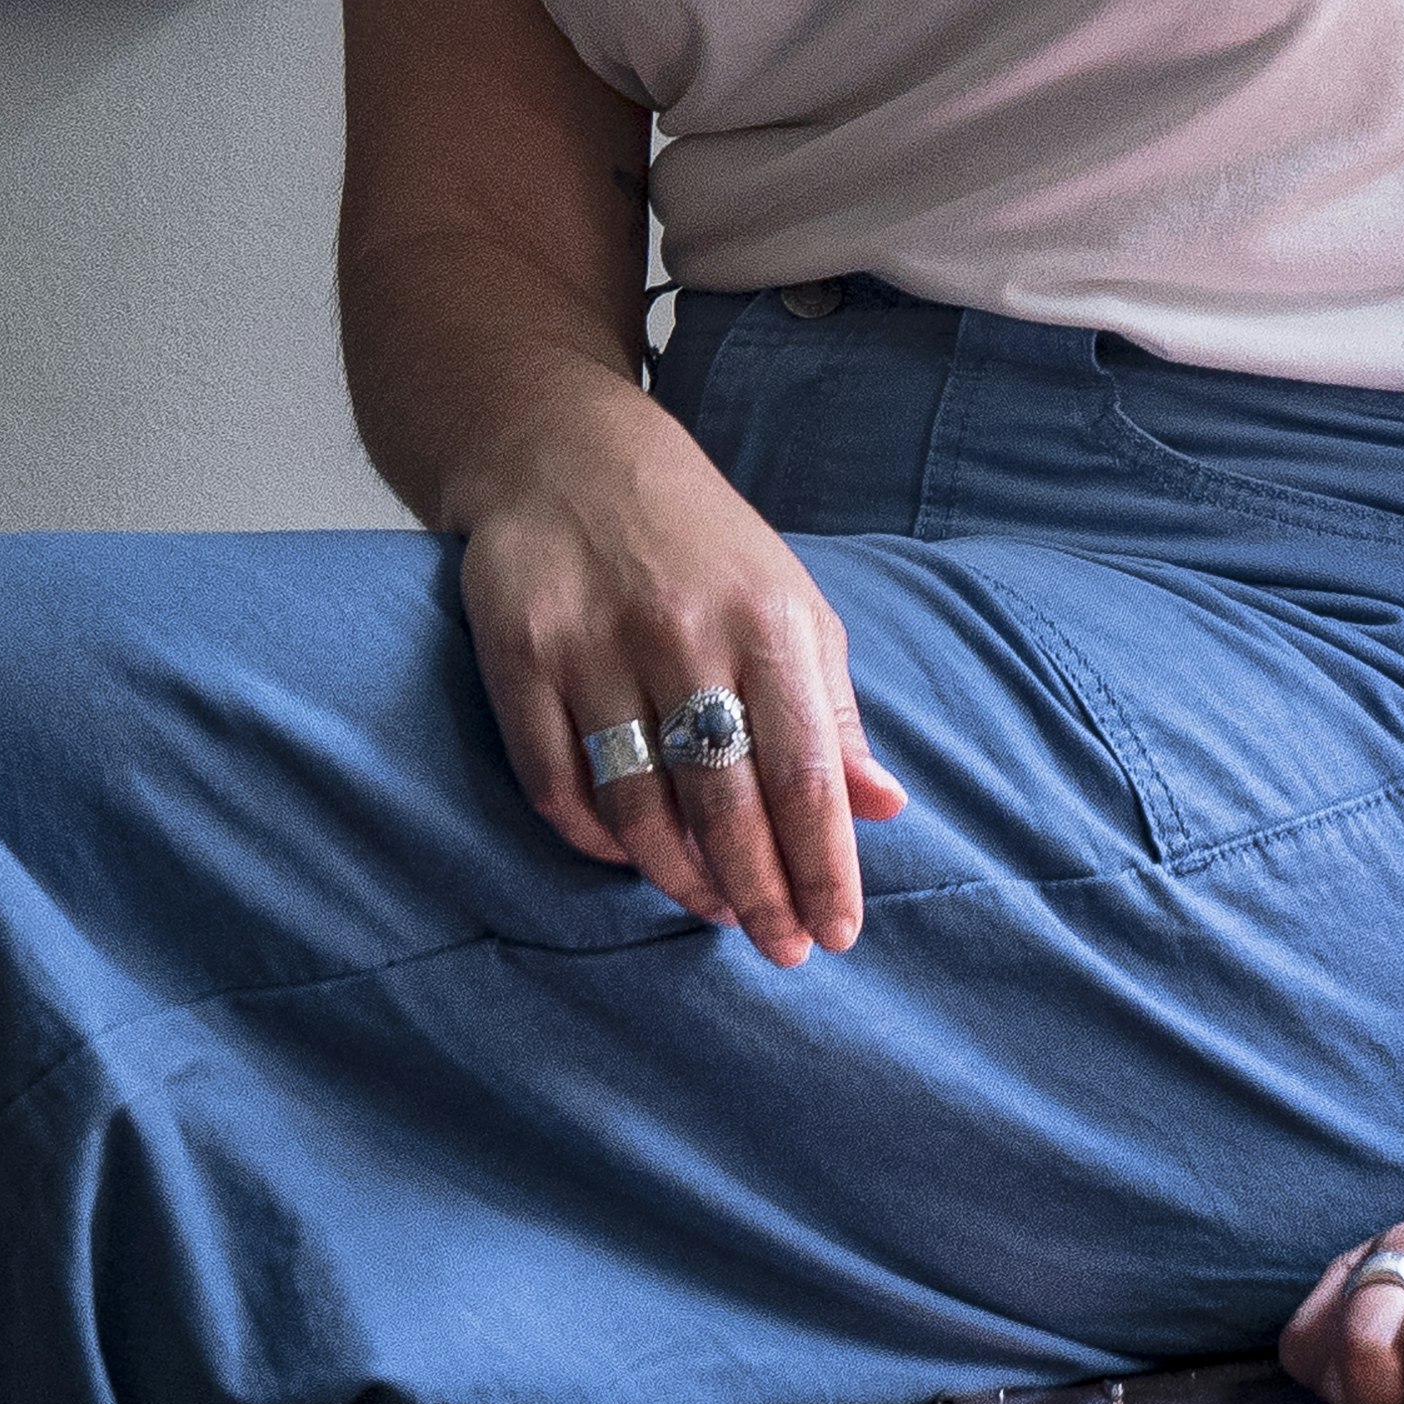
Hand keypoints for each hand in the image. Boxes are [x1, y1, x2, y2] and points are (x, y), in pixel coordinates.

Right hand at [447, 394, 904, 961]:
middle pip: (726, 804)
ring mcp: (593, 644)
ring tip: (713, 909)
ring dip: (680, 877)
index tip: (835, 935)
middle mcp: (683, 632)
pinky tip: (627, 858)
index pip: (806, 773)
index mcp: (768, 620)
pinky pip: (555, 783)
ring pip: (639, 806)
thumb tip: (885, 809)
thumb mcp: (789, 607)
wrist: (569, 453)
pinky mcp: (517, 654)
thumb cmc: (702, 545)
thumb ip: (834, 712)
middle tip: (777, 950)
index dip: (824, 866)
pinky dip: (594, 839)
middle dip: (759, 894)